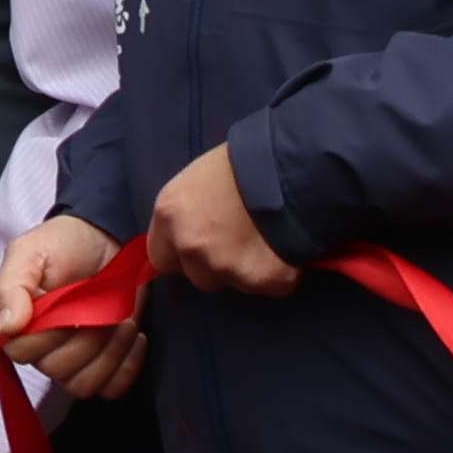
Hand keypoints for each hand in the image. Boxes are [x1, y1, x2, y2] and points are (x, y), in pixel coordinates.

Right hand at [0, 211, 147, 396]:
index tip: (68, 306)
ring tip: (123, 321)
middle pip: (56, 370)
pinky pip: (111, 388)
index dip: (47, 335)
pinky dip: (127, 367)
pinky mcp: (104, 366)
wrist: (106, 239)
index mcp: (15, 323)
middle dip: (87, 340)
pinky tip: (134, 337)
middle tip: (105, 310)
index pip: (20, 352)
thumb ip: (11, 288)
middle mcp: (40, 348)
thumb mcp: (29, 253)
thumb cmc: (63, 243)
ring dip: (110, 354)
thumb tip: (6, 328)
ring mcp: (73, 360)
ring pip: (83, 384)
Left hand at [150, 142, 296, 298]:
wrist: (290, 169)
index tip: (200, 247)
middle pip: (198, 276)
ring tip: (264, 243)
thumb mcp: (195, 182)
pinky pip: (269, 287)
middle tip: (238, 243)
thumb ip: (184, 216)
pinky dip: (277, 274)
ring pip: (234, 283)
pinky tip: (285, 251)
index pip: (161, 258)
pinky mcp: (265, 281)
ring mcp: (228, 268)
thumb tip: (184, 238)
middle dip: (216, 266)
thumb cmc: (241, 165)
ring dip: (246, 271)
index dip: (182, 255)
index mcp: (169, 215)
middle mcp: (192, 247)